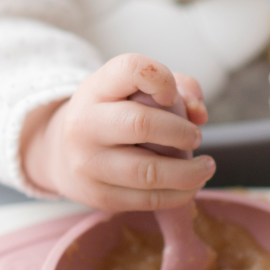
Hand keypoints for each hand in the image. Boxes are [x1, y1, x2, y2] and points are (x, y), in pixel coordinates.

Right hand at [21, 54, 215, 210]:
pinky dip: (180, 194)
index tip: (172, 96)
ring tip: (206, 167)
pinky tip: (191, 185)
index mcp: (95, 89)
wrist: (62, 155)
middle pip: (141, 124)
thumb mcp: (133, 90)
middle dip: (181, 132)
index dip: (162, 79)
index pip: (130, 69)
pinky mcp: (100, 196)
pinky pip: (149, 200)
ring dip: (189, 172)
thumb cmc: (113, 115)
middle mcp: (86, 125)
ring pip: (148, 172)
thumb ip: (178, 88)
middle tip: (196, 137)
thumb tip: (200, 114)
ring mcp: (90, 164)